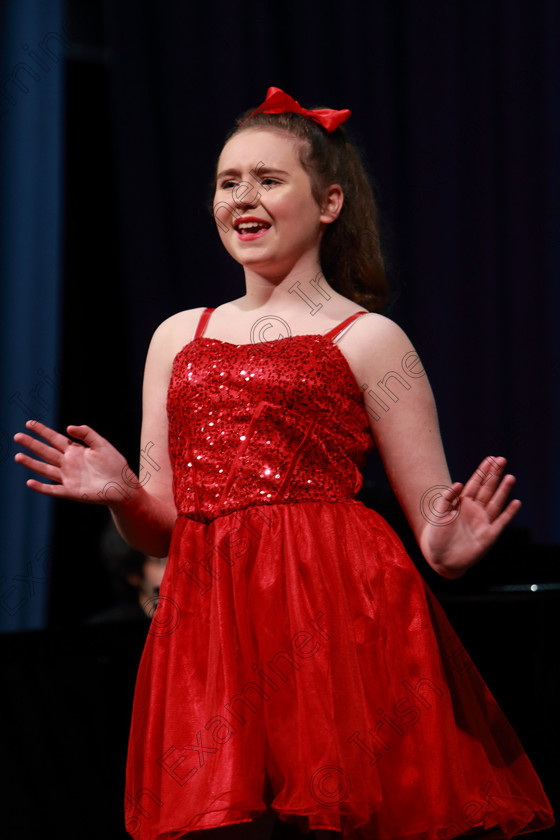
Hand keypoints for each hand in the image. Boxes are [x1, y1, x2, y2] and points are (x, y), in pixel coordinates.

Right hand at [13, 420, 133, 505]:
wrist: (123, 485)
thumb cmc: (115, 465)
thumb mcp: (102, 444)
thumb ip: (86, 433)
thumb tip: (68, 427)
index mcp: (76, 451)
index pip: (55, 439)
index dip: (42, 431)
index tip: (29, 423)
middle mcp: (69, 463)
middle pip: (46, 452)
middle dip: (32, 444)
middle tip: (17, 436)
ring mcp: (68, 477)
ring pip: (45, 469)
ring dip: (32, 463)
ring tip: (17, 456)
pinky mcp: (71, 491)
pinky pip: (53, 489)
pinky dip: (41, 487)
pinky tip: (30, 482)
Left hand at [420, 456, 521, 576]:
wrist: (440, 558)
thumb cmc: (436, 536)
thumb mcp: (439, 515)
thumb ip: (447, 499)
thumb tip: (459, 483)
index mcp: (462, 503)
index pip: (475, 483)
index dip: (483, 471)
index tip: (490, 458)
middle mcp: (474, 510)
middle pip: (487, 489)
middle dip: (494, 475)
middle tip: (502, 459)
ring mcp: (483, 522)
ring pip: (495, 502)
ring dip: (503, 490)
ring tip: (510, 477)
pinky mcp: (488, 535)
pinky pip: (501, 522)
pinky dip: (509, 513)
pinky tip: (516, 502)